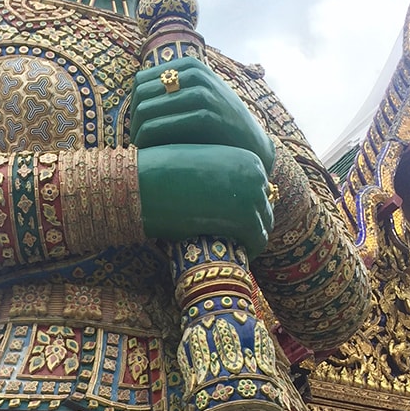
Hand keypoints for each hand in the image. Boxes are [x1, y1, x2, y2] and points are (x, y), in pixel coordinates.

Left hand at [130, 56, 274, 171]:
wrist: (252, 142)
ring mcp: (202, 94)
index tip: (138, 127)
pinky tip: (150, 154)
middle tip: (136, 141)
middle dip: (134, 121)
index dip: (134, 106)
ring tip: (141, 149)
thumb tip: (135, 94)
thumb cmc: (218, 122)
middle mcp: (195, 74)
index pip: (141, 81)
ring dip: (138, 134)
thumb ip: (174, 89)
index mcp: (190, 66)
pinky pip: (160, 127)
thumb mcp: (199, 95)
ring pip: (146, 110)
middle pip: (141, 95)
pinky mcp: (206, 117)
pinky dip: (149, 142)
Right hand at [138, 143, 273, 254]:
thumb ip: (222, 179)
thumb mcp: (202, 166)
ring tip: (229, 247)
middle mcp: (256, 174)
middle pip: (264, 208)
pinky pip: (258, 241)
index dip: (247, 208)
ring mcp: (253, 196)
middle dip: (251, 224)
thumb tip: (231, 202)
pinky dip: (249, 250)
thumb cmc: (164, 174)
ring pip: (263, 226)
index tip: (231, 221)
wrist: (145, 183)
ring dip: (249, 238)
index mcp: (247, 157)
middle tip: (233, 238)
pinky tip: (233, 253)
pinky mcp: (246, 218)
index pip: (260, 189)